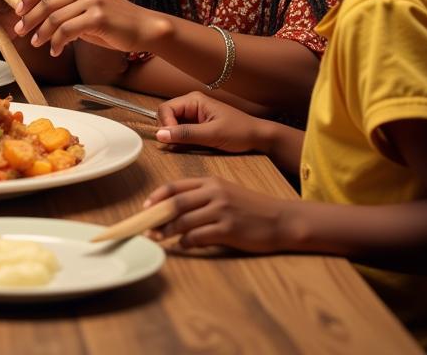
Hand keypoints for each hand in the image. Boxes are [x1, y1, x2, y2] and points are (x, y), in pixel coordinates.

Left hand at [14, 0, 161, 56]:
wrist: (143, 27)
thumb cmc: (113, 20)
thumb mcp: (88, 5)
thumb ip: (66, 5)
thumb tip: (36, 15)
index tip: (19, 11)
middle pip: (47, 1)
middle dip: (29, 18)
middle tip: (20, 31)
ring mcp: (92, 0)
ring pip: (55, 18)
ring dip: (41, 34)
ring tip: (36, 44)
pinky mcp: (97, 17)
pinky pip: (67, 31)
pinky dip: (57, 43)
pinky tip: (55, 51)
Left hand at [143, 176, 296, 251]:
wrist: (282, 219)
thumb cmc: (252, 207)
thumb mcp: (226, 192)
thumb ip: (202, 197)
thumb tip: (175, 210)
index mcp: (210, 182)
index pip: (175, 186)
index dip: (156, 197)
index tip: (145, 207)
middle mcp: (213, 193)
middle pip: (175, 203)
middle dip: (156, 216)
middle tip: (145, 227)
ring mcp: (221, 210)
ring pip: (184, 221)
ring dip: (168, 232)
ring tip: (159, 238)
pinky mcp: (228, 229)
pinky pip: (199, 236)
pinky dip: (186, 242)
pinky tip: (182, 245)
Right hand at [154, 91, 265, 152]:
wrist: (259, 138)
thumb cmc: (239, 132)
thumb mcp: (213, 134)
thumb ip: (186, 134)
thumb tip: (159, 135)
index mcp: (194, 100)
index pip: (165, 108)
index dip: (165, 124)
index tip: (171, 140)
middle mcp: (191, 104)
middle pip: (166, 115)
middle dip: (168, 130)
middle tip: (177, 145)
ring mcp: (194, 115)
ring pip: (172, 124)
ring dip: (174, 136)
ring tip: (184, 147)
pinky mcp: (197, 126)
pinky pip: (181, 131)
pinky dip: (181, 139)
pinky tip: (188, 147)